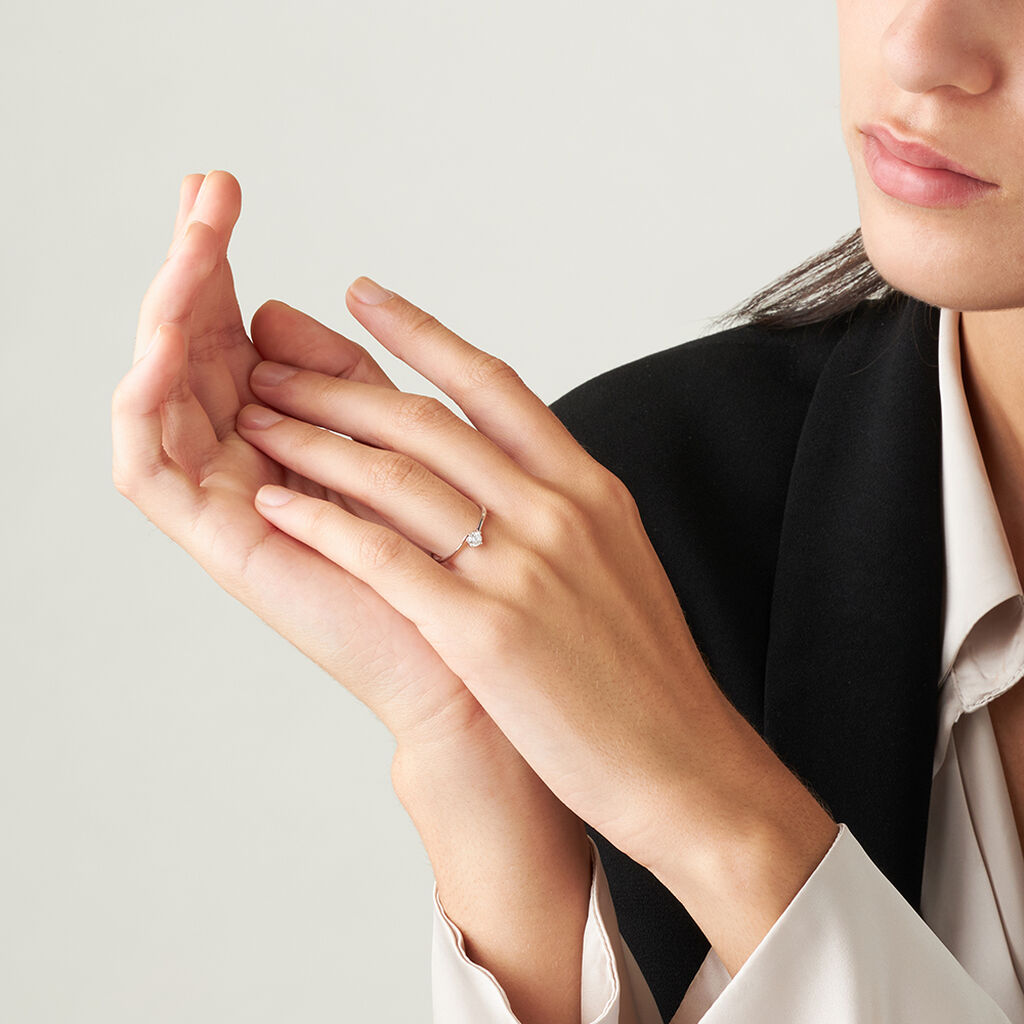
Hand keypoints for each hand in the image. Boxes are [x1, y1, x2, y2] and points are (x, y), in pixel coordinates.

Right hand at [110, 172, 505, 756]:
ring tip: (190, 245)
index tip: (223, 190)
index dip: (228, 266)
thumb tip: (304, 301)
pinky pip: (149, 466)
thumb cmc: (460, 570)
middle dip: (195, 268)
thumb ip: (355, 380)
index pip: (241, 340)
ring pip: (163, 394)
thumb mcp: (408, 447)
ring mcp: (233, 508)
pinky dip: (148, 399)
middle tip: (203, 192)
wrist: (479, 676)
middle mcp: (255, 468)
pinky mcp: (224, 549)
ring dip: (168, 314)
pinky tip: (169, 338)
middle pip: (196, 355)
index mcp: (299, 444)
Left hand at [234, 279, 741, 865]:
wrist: (683, 764)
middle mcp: (556, 510)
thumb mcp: (616, 562)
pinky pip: (382, 557)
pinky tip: (276, 505)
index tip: (365, 296)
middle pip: (426, 421)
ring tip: (256, 421)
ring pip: (394, 476)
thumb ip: (563, 508)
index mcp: (589, 487)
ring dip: (312, 441)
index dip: (422, 333)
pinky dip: (320, 523)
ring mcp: (522, 567)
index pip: (493, 384)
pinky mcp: (485, 630)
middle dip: (336, 386)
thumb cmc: (646, 675)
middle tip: (276, 366)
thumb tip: (509, 472)